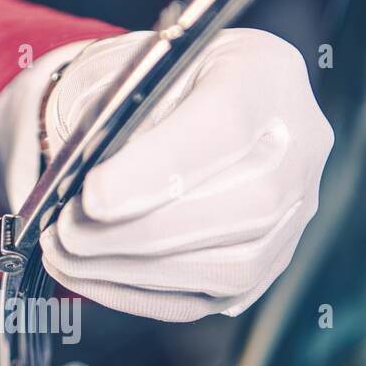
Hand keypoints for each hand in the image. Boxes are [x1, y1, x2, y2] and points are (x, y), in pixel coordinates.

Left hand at [30, 29, 332, 321]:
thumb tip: (86, 190)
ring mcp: (295, 210)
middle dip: (140, 234)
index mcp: (263, 74)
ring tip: (67, 258)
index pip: (226, 125)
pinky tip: (93, 277)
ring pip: (233, 266)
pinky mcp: (270, 261)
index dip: (158, 170)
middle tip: (67, 235)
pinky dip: (142, 295)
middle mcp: (299, 144)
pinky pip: (213, 296)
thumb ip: (111, 115)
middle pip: (245, 206)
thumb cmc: (152, 82)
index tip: (92, 198)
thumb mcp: (125, 69)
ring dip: (136, 272)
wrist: (182, 102)